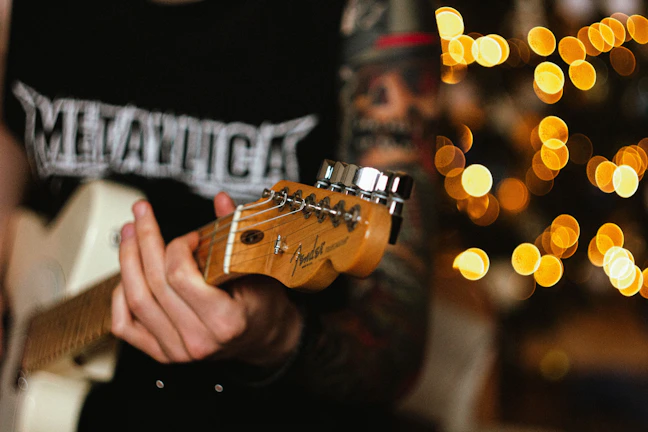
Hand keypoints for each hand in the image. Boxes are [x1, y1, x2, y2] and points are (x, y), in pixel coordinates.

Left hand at [111, 192, 302, 366]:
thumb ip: (236, 234)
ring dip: (127, 261)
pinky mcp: (162, 353)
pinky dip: (119, 296)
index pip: (180, 277)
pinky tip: (126, 274)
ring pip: (136, 300)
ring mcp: (177, 350)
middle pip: (154, 283)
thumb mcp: (257, 269)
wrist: (261, 337)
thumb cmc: (262, 304)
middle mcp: (198, 340)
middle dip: (144, 240)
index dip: (178, 247)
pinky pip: (125, 324)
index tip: (191, 236)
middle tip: (141, 214)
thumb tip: (221, 200)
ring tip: (129, 233)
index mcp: (225, 321)